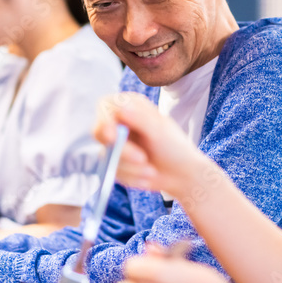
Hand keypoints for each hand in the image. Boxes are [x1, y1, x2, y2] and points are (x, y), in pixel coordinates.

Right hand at [93, 93, 219, 198]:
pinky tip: (148, 175)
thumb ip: (139, 118)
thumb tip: (120, 108)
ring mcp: (115, 143)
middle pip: (100, 131)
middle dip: (122, 150)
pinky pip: (113, 172)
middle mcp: (119, 122)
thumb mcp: (160, 130)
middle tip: (142, 158)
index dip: (104, 120)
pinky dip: (132, 176)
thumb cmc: (174, 147)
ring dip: (132, 167)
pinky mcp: (114, 163)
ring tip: (152, 170)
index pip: (105, 106)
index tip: (112, 136)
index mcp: (130, 106)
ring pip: (108, 156)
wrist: (181, 175)